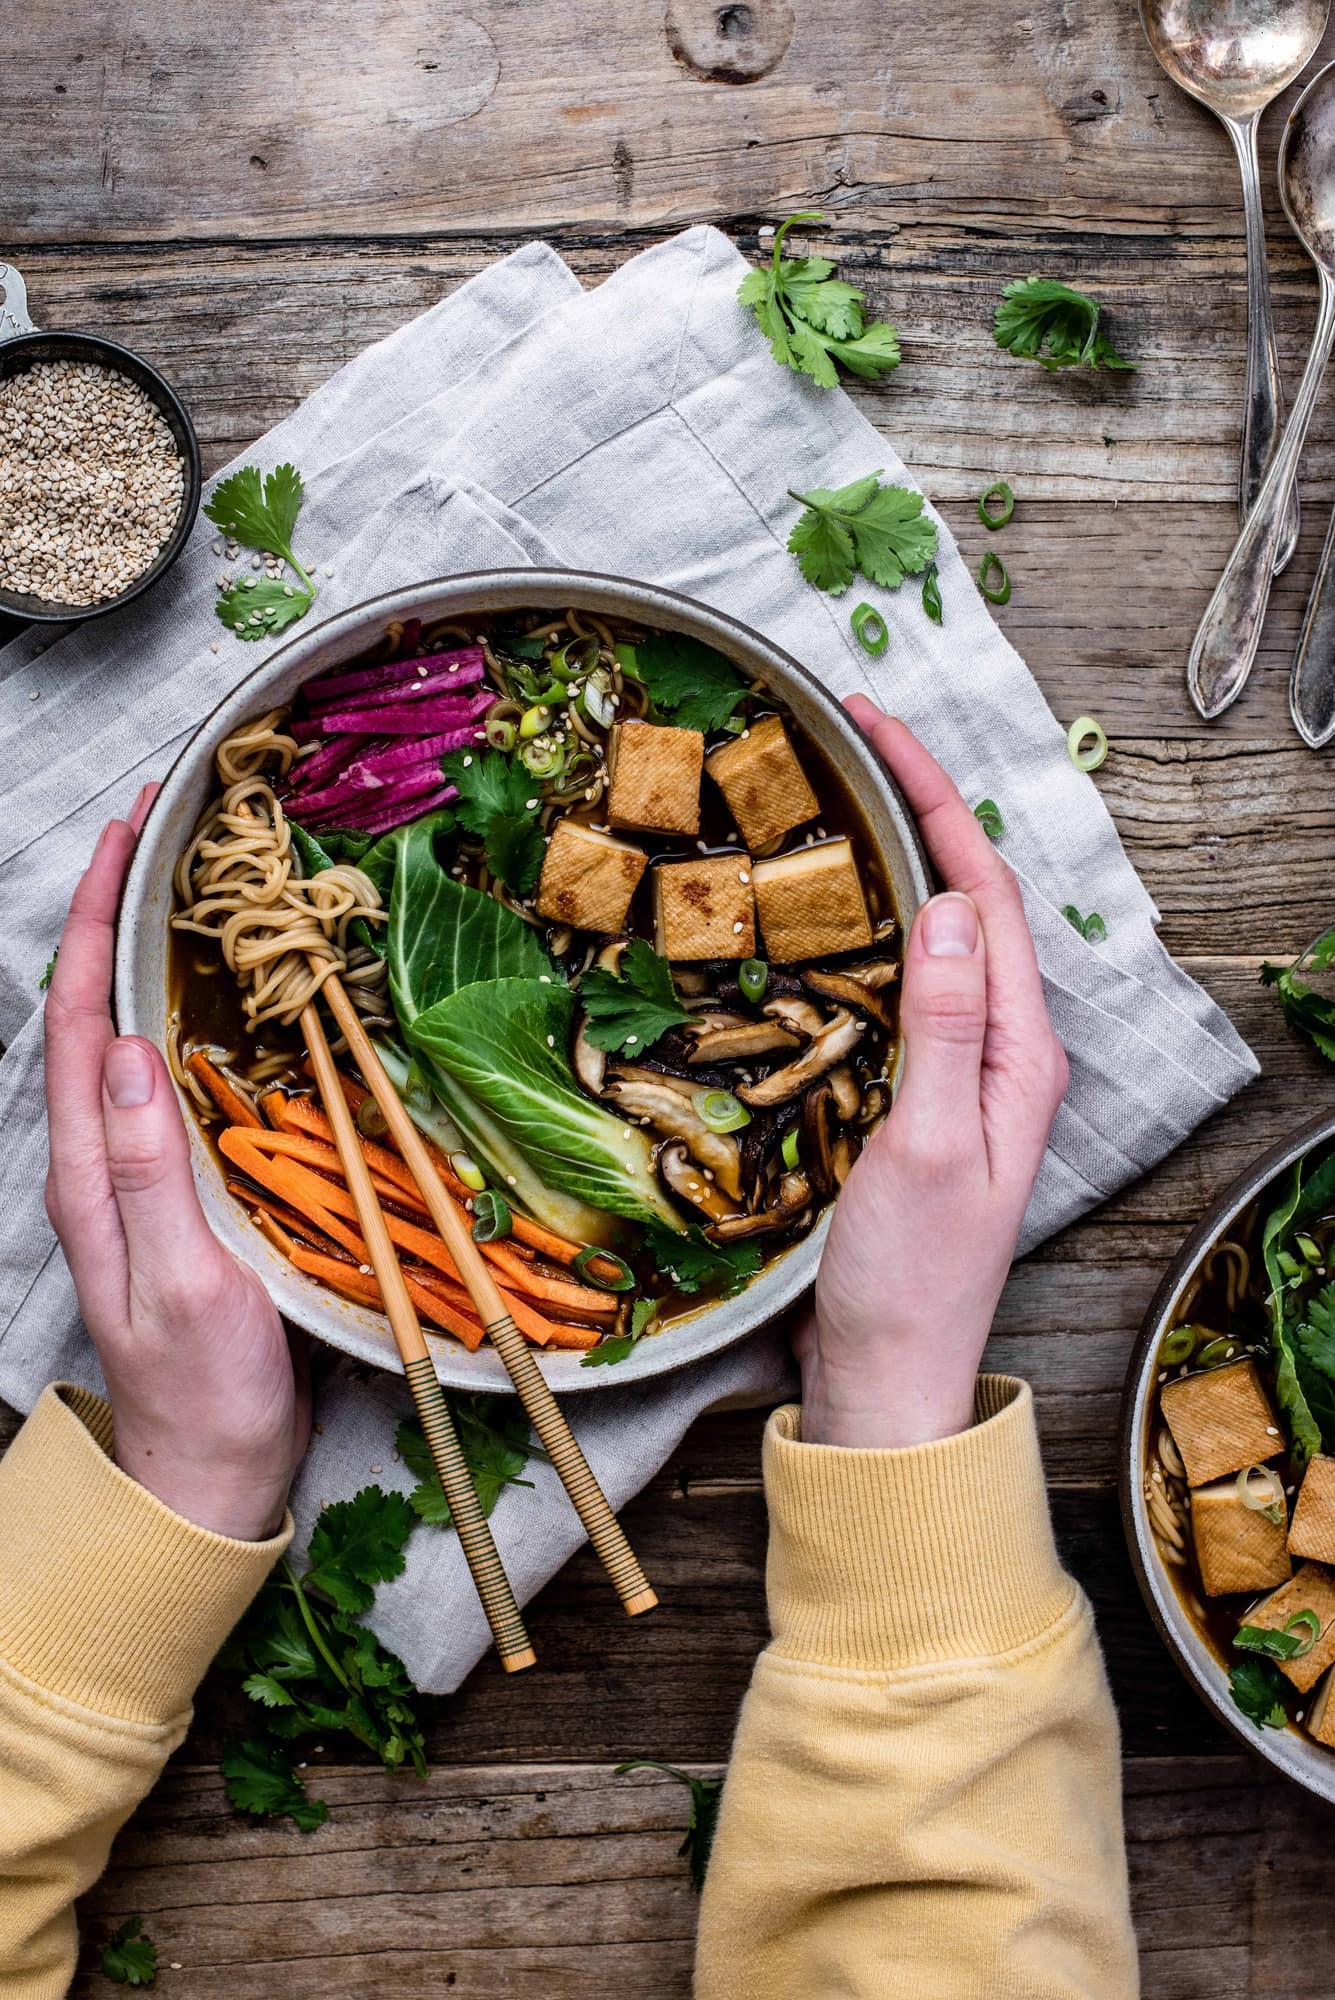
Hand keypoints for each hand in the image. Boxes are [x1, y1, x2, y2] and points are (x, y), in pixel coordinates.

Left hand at [43, 790, 308, 1538]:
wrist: (215, 1468)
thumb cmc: (204, 1388)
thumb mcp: (181, 1283)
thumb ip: (150, 1173)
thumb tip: (127, 1049)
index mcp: (90, 1171)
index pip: (77, 1019)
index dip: (94, 921)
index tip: (126, 835)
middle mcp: (102, 1158)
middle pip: (93, 1009)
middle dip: (114, 908)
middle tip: (162, 826)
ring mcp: (139, 1172)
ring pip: (131, 1034)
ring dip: (149, 949)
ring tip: (190, 880)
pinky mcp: (181, 1187)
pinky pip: (175, 1074)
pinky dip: (190, 1010)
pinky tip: (228, 992)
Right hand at [798, 700, 1067, 1449]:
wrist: (883, 1377)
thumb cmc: (909, 1280)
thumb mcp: (927, 1146)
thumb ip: (944, 1026)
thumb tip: (954, 904)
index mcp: (1021, 1055)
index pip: (990, 896)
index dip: (938, 803)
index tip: (881, 730)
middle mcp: (1001, 1051)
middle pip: (971, 900)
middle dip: (918, 809)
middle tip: (850, 739)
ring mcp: (959, 1072)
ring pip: (936, 936)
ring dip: (895, 859)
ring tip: (838, 797)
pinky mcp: (915, 1094)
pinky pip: (901, 984)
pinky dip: (868, 927)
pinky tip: (829, 913)